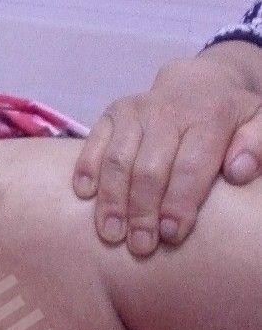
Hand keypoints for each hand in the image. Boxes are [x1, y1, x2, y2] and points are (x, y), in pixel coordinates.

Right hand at [73, 45, 261, 255]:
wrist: (200, 83)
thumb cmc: (230, 118)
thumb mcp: (258, 123)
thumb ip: (256, 145)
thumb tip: (239, 172)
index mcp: (210, 115)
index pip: (191, 165)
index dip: (179, 203)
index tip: (171, 235)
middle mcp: (168, 110)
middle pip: (149, 168)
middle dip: (143, 211)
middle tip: (141, 246)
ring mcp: (136, 110)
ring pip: (118, 159)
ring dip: (112, 200)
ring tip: (111, 234)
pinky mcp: (113, 113)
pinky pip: (94, 142)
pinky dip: (85, 169)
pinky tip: (84, 196)